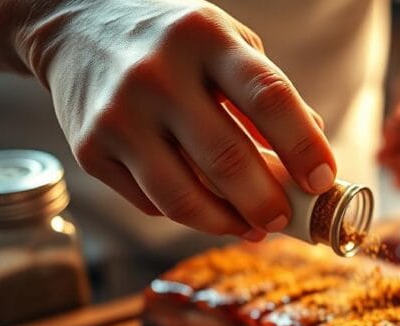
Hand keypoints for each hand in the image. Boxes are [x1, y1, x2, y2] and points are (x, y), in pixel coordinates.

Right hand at [18, 0, 334, 239]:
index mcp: (205, 38)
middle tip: (285, 219)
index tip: (324, 181)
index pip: (268, 98)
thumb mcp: (225, 42)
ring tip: (251, 227)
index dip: (304, 147)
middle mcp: (157, 74)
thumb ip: (268, 93)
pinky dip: (188, 214)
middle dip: (268, 203)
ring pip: (184, 197)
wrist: (74, 24)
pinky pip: (152, 203)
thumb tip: (312, 156)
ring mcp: (119, 114)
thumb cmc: (173, 43)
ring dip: (228, 223)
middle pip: (228, 159)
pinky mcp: (91, 149)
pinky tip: (206, 208)